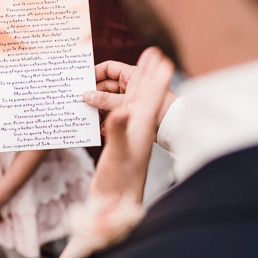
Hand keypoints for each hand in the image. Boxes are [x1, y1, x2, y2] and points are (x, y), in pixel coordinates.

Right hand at [89, 47, 174, 200]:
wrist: (115, 205)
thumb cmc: (119, 181)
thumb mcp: (119, 154)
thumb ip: (119, 131)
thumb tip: (121, 111)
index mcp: (140, 124)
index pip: (150, 92)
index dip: (152, 71)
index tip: (155, 52)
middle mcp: (138, 126)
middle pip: (143, 93)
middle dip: (145, 72)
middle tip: (152, 51)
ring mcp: (130, 134)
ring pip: (129, 104)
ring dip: (123, 88)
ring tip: (120, 73)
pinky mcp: (121, 142)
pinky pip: (117, 118)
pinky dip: (110, 107)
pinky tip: (102, 104)